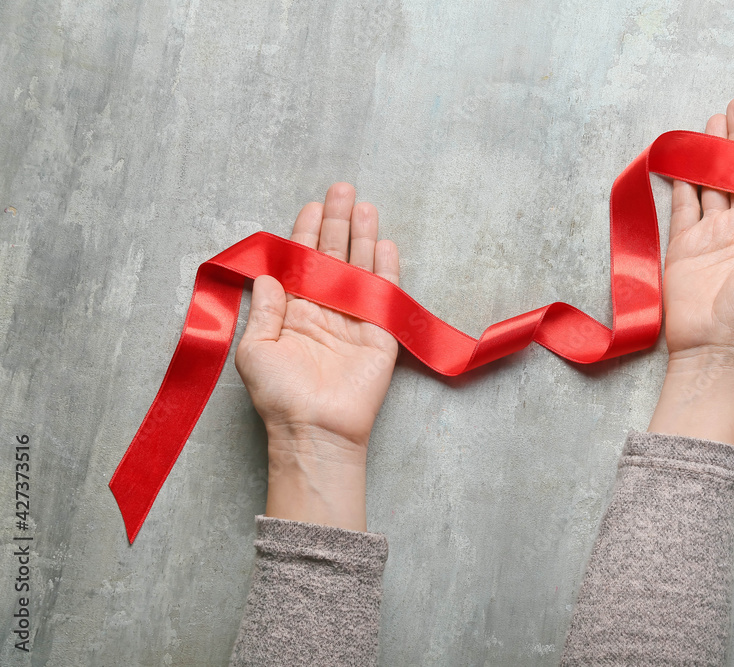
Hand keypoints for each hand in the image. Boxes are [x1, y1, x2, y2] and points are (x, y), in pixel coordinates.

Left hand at [235, 183, 399, 529]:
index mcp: (294, 311)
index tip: (312, 206)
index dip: (307, 233)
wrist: (314, 429)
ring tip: (365, 206)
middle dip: (338, 222)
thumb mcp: (255, 348)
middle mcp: (325, 310)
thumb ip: (264, 309)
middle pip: (334, 256)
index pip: (302, 262)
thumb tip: (269, 274)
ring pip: (360, 268)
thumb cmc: (279, 395)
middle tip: (343, 189)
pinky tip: (386, 243)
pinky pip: (384, 294)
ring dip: (363, 236)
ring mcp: (354, 320)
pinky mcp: (380, 334)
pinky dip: (387, 269)